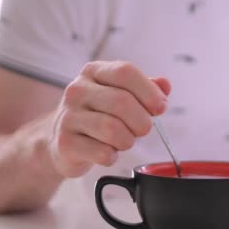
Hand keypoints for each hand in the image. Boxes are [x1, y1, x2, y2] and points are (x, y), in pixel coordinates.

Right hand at [47, 61, 170, 176]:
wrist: (64, 142)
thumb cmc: (100, 115)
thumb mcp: (122, 94)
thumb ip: (147, 88)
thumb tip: (165, 85)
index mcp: (94, 72)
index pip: (125, 72)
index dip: (149, 91)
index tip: (160, 108)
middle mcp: (77, 90)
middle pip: (122, 102)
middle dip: (142, 121)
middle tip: (143, 130)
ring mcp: (68, 116)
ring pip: (112, 129)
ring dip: (128, 140)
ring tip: (124, 141)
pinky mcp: (65, 143)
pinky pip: (102, 152)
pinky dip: (113, 156)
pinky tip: (108, 152)